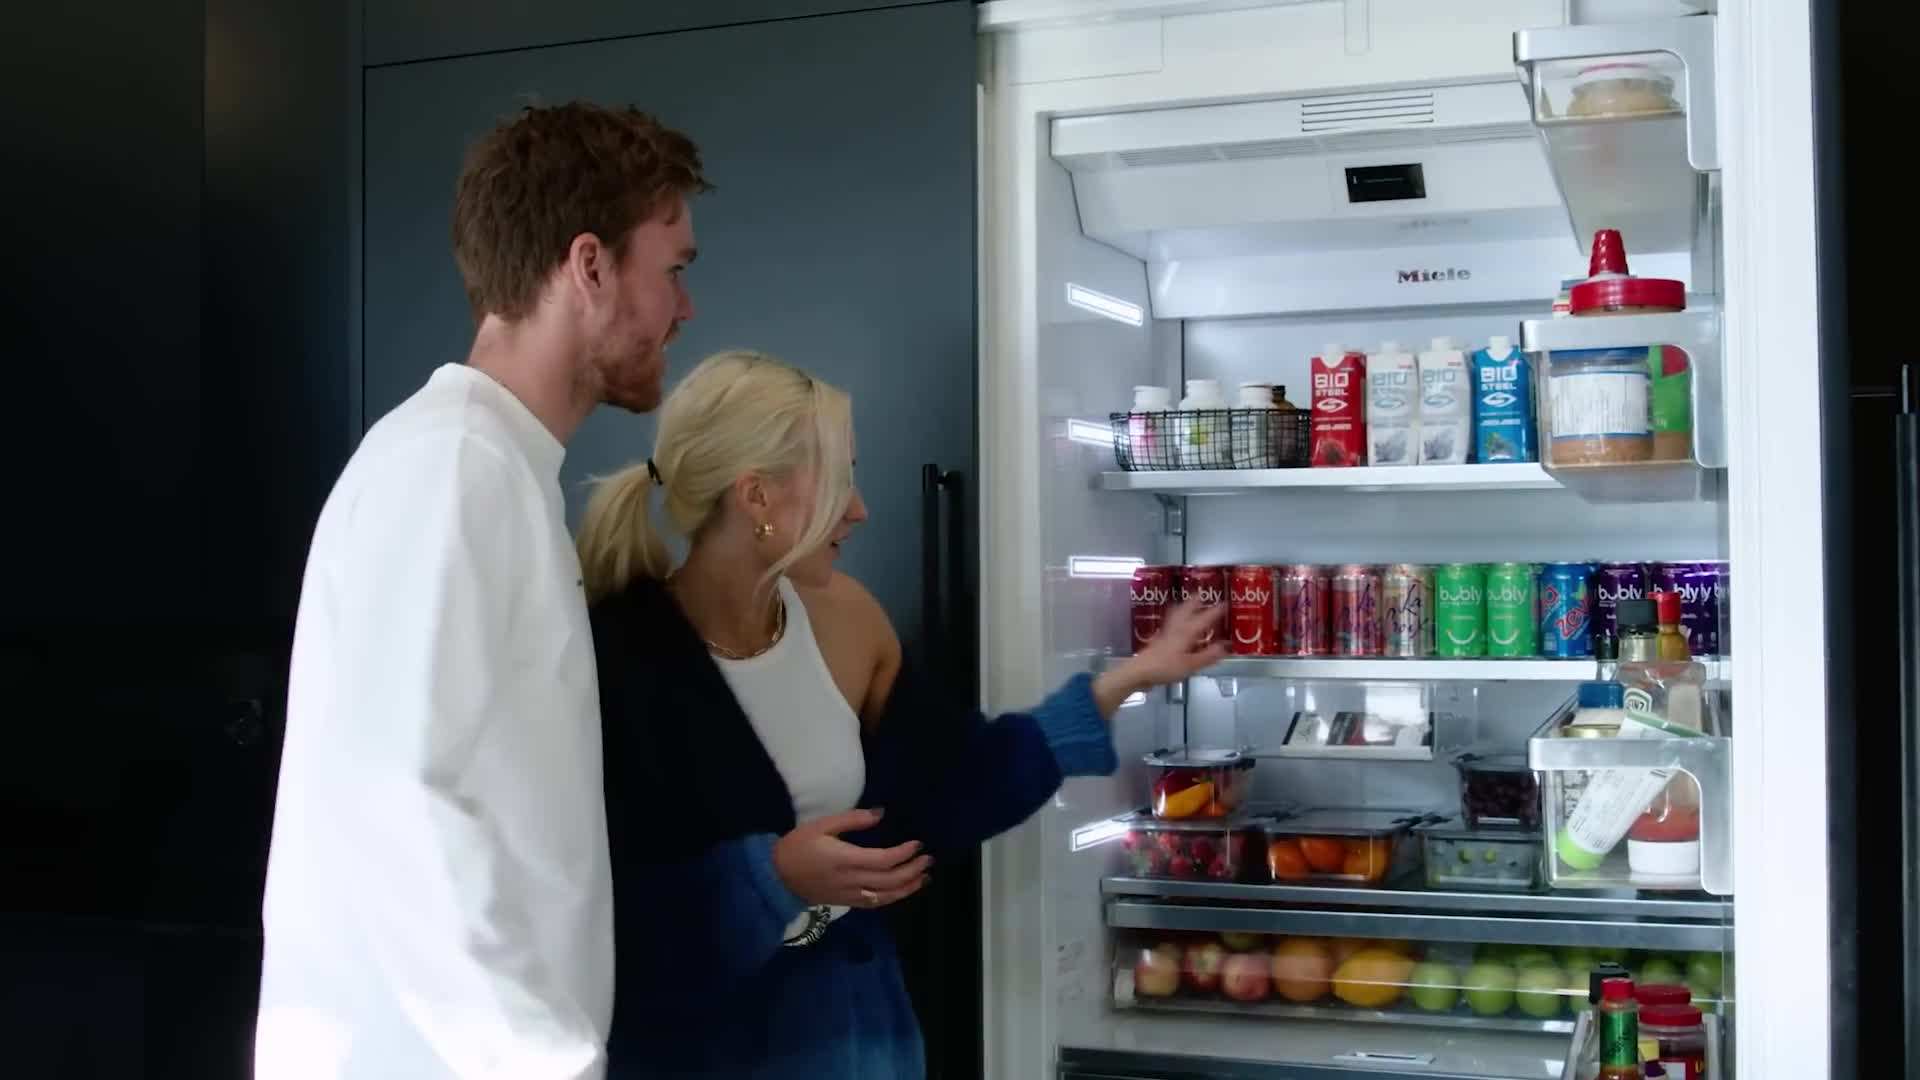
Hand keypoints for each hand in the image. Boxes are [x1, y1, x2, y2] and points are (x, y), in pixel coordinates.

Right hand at [771, 808, 931, 909]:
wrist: (775, 877)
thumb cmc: (797, 846)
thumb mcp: (821, 825)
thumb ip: (852, 820)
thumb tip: (880, 814)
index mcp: (845, 859)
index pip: (883, 860)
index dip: (904, 853)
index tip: (918, 844)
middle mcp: (851, 880)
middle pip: (889, 880)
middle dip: (912, 870)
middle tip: (928, 860)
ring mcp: (849, 895)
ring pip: (885, 896)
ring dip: (908, 887)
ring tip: (924, 877)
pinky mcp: (845, 903)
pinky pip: (874, 903)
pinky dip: (892, 898)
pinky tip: (902, 891)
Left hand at [1093, 597, 1227, 713]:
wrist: (1139, 672)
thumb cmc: (1166, 668)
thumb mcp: (1191, 665)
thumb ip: (1208, 656)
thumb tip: (1226, 646)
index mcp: (1186, 632)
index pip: (1204, 618)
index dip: (1215, 611)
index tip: (1225, 603)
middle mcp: (1176, 628)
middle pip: (1186, 610)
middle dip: (1194, 601)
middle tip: (1201, 594)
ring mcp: (1165, 633)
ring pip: (1176, 614)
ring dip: (1183, 607)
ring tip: (1188, 603)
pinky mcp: (1158, 640)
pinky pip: (1170, 623)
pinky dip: (1175, 618)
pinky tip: (1175, 624)